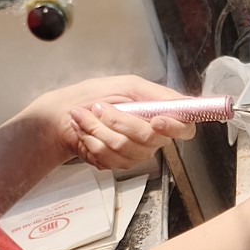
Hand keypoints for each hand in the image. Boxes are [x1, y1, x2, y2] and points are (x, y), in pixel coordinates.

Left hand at [24, 75, 196, 169]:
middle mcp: (154, 137)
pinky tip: (84, 131)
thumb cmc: (95, 94)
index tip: (157, 121)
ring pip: (125, 148)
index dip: (175, 127)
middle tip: (98, 107)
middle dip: (117, 121)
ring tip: (83, 116)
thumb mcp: (128, 85)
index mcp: (161, 115)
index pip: (185, 128)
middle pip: (149, 139)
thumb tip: (181, 104)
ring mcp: (137, 153)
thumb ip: (157, 94)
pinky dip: (91, 141)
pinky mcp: (120, 164)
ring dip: (97, 129)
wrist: (64, 113)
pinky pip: (110, 158)